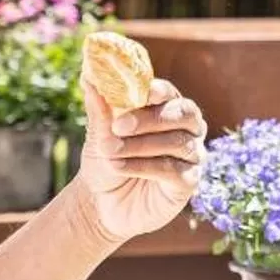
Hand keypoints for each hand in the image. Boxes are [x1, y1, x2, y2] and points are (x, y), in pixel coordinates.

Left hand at [71, 74, 207, 244]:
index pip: (170, 93)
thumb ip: (99, 108)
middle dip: (152, 118)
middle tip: (119, 126)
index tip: (143, 92)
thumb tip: (88, 77)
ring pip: (178, 142)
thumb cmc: (105, 160)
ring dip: (140, 145)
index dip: (159, 91)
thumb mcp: (99, 134)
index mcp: (166, 109)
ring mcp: (190, 156)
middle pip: (185, 114)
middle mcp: (186, 129)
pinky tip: (119, 167)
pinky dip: (145, 167)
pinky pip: (174, 170)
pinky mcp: (188, 183)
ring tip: (109, 151)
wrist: (101, 203)